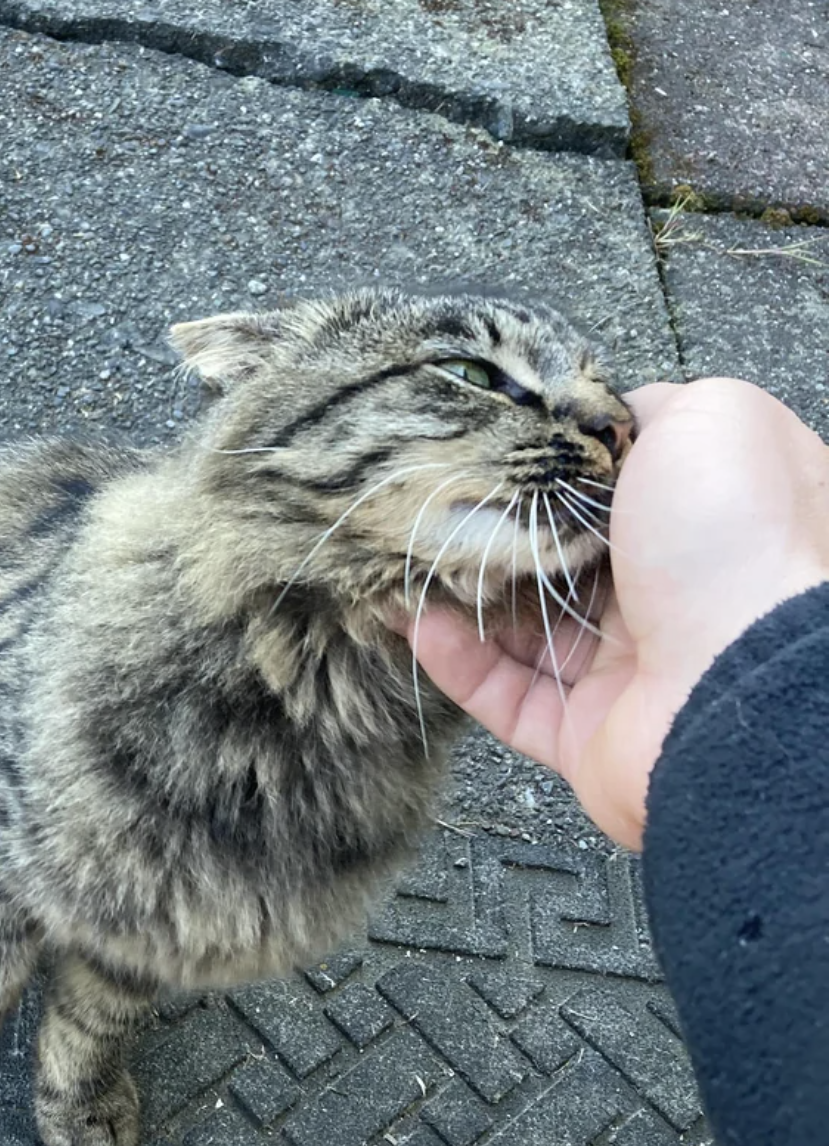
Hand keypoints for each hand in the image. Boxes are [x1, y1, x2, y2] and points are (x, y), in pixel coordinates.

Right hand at [410, 380, 828, 849]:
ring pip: (527, 630)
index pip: (625, 486)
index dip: (565, 466)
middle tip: (435, 506)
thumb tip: (596, 425)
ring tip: (406, 562)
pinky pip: (507, 697)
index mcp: (713, 522)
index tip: (502, 448)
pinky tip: (416, 622)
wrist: (740, 681)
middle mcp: (678, 594)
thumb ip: (650, 409)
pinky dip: (457, 662)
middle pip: (565, 557)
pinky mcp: (589, 736)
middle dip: (499, 533)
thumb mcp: (711, 420)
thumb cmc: (735, 542)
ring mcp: (634, 670)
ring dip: (464, 597)